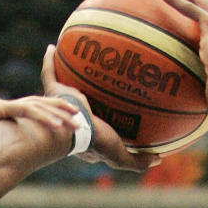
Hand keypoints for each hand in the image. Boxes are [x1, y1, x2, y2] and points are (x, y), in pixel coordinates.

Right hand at [0, 94, 79, 142]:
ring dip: (58, 114)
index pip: (27, 110)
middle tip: (81, 116)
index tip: (64, 120)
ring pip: (36, 106)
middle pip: (37, 104)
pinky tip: (58, 125)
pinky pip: (25, 112)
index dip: (47, 113)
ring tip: (77, 122)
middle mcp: (0, 105)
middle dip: (60, 109)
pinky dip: (43, 118)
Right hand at [40, 45, 157, 171]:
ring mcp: (60, 104)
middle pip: (78, 106)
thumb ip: (137, 161)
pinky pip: (49, 72)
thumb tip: (158, 158)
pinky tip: (53, 47)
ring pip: (64, 88)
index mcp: (84, 135)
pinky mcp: (53, 92)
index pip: (94, 130)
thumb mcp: (119, 155)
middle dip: (84, 99)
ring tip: (78, 59)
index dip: (103, 126)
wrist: (74, 132)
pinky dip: (49, 60)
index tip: (115, 118)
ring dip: (66, 76)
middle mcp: (71, 117)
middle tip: (97, 85)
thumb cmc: (96, 143)